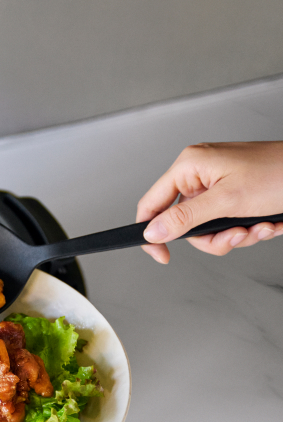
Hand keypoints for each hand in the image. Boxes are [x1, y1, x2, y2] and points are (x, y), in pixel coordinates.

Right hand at [137, 141, 282, 262]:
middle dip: (213, 238)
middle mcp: (200, 174)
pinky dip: (248, 230)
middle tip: (235, 235)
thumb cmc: (281, 173)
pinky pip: (227, 224)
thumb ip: (185, 219)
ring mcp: (219, 185)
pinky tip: (268, 222)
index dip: (152, 232)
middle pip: (183, 223)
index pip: (151, 204)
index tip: (162, 255)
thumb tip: (152, 231)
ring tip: (259, 227)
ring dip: (235, 236)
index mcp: (189, 166)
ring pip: (208, 229)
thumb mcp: (228, 201)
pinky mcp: (236, 195)